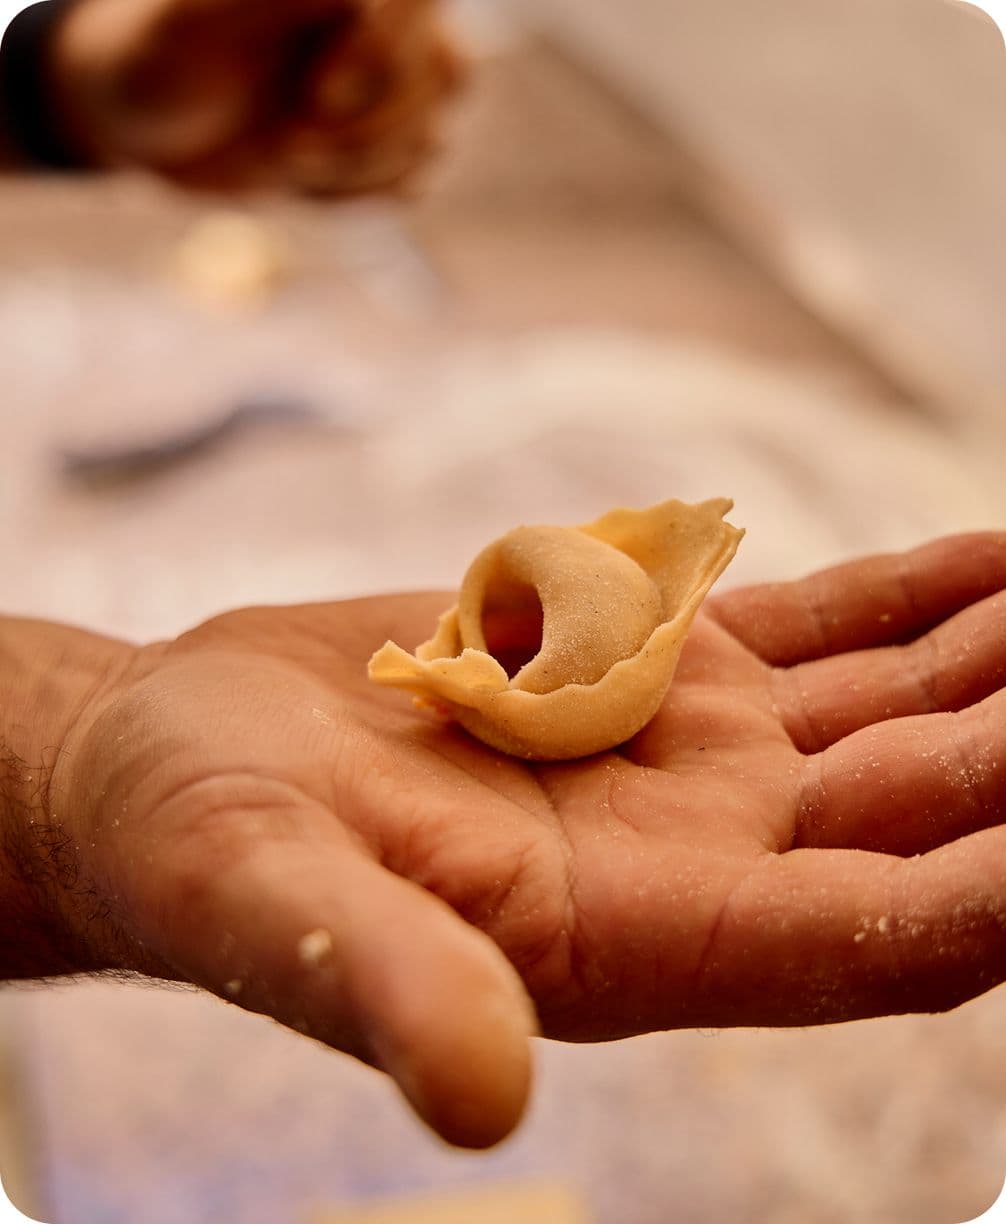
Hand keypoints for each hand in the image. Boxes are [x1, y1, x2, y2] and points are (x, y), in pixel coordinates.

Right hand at [31, 533, 1005, 1147]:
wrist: (178, 761)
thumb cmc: (199, 845)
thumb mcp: (267, 905)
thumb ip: (377, 985)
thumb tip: (483, 1099)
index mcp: (625, 942)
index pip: (864, 940)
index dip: (994, 891)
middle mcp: (688, 859)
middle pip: (919, 815)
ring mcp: (682, 760)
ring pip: (892, 716)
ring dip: (1004, 667)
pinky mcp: (646, 672)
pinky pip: (814, 635)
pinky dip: (910, 598)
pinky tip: (991, 561)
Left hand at [49, 0, 461, 190]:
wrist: (148, 127)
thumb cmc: (155, 58)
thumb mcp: (195, 20)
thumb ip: (274, 3)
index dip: (385, 51)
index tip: (318, 96)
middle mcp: (379, 20)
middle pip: (444, 69)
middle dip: (365, 128)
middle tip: (287, 143)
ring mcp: (388, 84)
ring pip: (433, 132)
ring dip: (357, 167)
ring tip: (285, 159)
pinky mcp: (383, 144)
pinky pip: (414, 179)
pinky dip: (360, 196)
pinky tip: (304, 182)